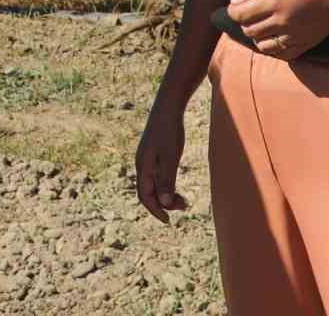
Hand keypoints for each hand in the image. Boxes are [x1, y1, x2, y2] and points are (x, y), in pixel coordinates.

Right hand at [135, 102, 189, 224]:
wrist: (168, 107)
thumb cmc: (169, 131)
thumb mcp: (170, 158)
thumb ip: (167, 180)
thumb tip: (165, 204)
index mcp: (143, 166)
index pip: (144, 196)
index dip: (155, 210)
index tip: (168, 221)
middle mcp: (143, 164)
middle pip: (149, 192)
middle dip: (164, 204)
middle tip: (185, 206)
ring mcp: (148, 159)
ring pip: (154, 185)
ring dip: (167, 195)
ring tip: (185, 200)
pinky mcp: (155, 154)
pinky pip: (158, 176)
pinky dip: (168, 185)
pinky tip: (178, 185)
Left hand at [225, 0, 328, 59]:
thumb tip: (234, 3)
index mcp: (273, 2)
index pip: (240, 15)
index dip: (234, 12)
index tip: (236, 9)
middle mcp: (281, 21)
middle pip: (249, 31)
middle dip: (246, 24)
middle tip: (252, 17)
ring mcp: (293, 36)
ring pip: (262, 46)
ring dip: (258, 38)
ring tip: (263, 29)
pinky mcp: (304, 45)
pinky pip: (281, 54)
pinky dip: (273, 49)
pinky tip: (275, 39)